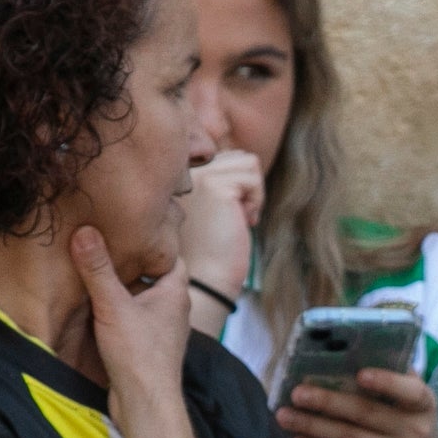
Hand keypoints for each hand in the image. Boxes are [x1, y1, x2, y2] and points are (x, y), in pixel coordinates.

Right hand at [71, 225, 194, 409]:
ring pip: (140, 297)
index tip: (132, 226)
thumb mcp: (113, 305)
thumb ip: (98, 269)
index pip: (171, 255)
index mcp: (175, 292)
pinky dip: (117, 309)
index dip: (155, 239)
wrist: (146, 404)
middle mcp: (173, 309)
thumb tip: (84, 231)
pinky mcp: (147, 346)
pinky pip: (132, 318)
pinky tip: (95, 305)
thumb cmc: (139, 356)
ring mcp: (161, 329)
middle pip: (152, 275)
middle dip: (131, 261)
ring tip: (94, 268)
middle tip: (105, 243)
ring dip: (121, 287)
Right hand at [180, 148, 265, 306]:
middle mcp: (183, 171)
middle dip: (248, 187)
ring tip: (239, 218)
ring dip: (253, 192)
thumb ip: (223, 182)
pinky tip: (242, 221)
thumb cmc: (213, 252)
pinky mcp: (213, 185)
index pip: (224, 158)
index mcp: (180, 176)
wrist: (206, 281)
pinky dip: (256, 199)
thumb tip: (246, 158)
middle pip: (237, 156)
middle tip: (239, 218)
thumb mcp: (216, 210)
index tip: (231, 216)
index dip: (239, 186)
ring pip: (246, 161)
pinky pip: (252, 176)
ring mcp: (196, 176)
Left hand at [279, 369, 437, 437]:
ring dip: (313, 428)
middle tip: (297, 394)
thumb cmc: (411, 418)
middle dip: (327, 404)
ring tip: (285, 417)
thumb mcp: (413, 399)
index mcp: (424, 405)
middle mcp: (414, 432)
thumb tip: (349, 352)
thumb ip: (393, 377)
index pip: (411, 392)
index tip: (361, 374)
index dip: (387, 382)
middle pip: (366, 415)